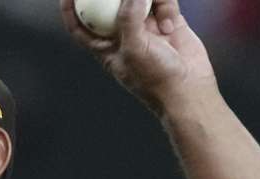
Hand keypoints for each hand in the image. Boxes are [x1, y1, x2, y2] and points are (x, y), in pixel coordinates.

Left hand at [60, 0, 217, 111]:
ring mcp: (146, 27)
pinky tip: (170, 23)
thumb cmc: (155, 79)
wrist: (188, 89)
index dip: (71, 10)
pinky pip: (164, 1)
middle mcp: (124, 34)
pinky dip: (166, 6)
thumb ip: (129, 18)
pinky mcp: (168, 21)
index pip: (81, 26)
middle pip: (111, 5)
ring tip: (156, 6)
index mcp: (106, 46)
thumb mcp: (134, 48)